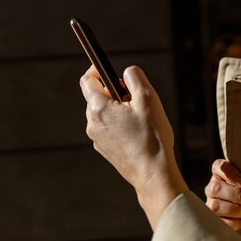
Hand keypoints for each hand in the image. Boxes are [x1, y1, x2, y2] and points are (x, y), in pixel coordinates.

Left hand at [80, 65, 187, 228]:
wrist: (153, 173)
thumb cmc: (152, 136)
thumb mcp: (148, 98)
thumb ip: (135, 77)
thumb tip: (127, 72)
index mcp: (99, 108)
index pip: (87, 80)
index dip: (96, 69)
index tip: (105, 67)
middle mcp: (93, 123)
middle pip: (96, 97)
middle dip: (113, 91)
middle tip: (135, 96)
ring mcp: (97, 138)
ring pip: (103, 113)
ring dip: (118, 108)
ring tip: (140, 117)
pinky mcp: (105, 149)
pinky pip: (108, 128)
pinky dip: (119, 123)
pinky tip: (138, 132)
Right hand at [205, 159, 240, 230]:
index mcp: (220, 173)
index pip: (218, 166)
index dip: (230, 174)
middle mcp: (212, 187)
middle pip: (216, 188)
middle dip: (236, 195)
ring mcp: (210, 203)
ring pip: (215, 206)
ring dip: (236, 210)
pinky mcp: (213, 218)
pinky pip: (218, 221)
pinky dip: (233, 222)